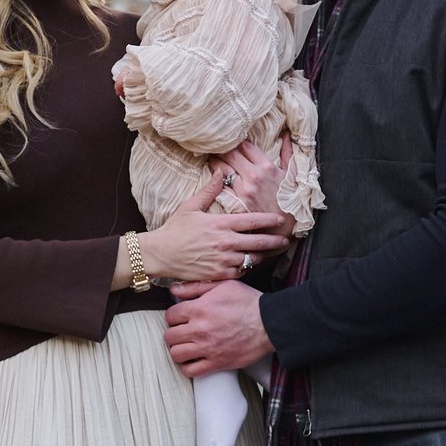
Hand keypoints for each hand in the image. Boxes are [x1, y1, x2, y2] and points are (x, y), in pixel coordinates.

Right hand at [130, 183, 288, 289]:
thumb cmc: (174, 229)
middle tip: (285, 240)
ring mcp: (222, 260)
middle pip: (258, 241)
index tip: (280, 219)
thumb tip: (220, 171)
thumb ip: (209, 190)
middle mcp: (225, 242)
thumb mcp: (190, 206)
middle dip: (275, 241)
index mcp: (221, 223)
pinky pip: (240, 271)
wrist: (160, 254)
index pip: (253, 220)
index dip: (269, 220)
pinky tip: (248, 263)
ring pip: (251, 258)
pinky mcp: (218, 274)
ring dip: (261, 255)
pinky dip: (246, 268)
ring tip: (268, 252)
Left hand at [166, 280, 271, 375]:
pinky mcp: (217, 363)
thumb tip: (174, 289)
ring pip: (176, 354)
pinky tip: (192, 360)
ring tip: (186, 346)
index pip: (170, 316)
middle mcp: (199, 330)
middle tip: (182, 332)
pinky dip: (187, 367)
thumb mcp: (223, 285)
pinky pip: (191, 371)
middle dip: (174, 333)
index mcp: (199, 309)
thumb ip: (196, 287)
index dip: (174, 316)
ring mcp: (207, 348)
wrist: (269, 324)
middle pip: (169, 336)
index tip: (180, 318)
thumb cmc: (248, 302)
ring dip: (178, 350)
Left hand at [212, 138, 289, 218]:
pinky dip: (217, 181)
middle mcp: (253, 176)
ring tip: (212, 159)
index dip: (238, 141)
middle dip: (222, 148)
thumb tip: (286, 134)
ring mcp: (243, 190)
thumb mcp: (292, 174)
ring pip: (222, 169)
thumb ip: (287, 152)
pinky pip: (221, 187)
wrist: (285, 227)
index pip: (245, 145)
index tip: (233, 140)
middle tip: (217, 146)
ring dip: (216, 162)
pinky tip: (215, 178)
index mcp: (267, 166)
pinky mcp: (236, 202)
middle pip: (230, 154)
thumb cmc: (290, 199)